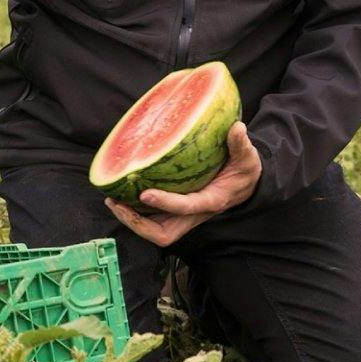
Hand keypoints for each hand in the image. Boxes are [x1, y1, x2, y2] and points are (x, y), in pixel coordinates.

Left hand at [105, 122, 260, 246]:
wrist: (245, 186)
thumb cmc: (244, 171)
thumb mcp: (248, 158)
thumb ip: (241, 145)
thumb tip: (237, 127)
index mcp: (211, 201)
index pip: (186, 207)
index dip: (165, 203)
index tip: (145, 193)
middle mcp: (194, 214)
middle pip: (163, 234)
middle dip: (138, 224)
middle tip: (117, 203)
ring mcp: (183, 216)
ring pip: (154, 230)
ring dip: (131, 220)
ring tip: (112, 199)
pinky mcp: (175, 212)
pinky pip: (152, 219)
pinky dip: (135, 212)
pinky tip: (121, 194)